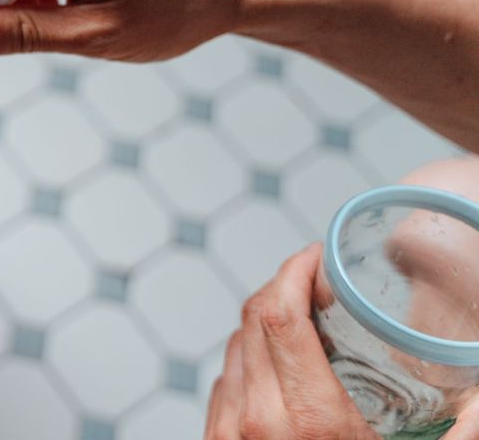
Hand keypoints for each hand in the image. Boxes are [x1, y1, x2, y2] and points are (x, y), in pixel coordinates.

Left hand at [206, 244, 478, 438]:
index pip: (276, 312)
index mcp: (309, 421)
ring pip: (234, 348)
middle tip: (320, 282)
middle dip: (285, 288)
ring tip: (305, 324)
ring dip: (265, 326)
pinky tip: (279, 370)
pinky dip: (248, 363)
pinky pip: (223, 384)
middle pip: (253, 320)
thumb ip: (461, 431)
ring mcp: (228, 434)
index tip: (321, 255)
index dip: (294, 269)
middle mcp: (257, 421)